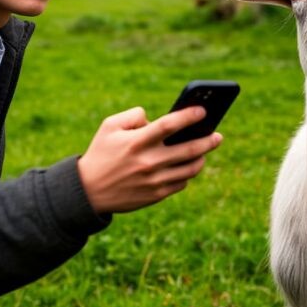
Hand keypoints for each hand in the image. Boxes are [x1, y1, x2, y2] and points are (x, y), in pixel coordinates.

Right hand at [77, 106, 221, 213]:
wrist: (88, 191)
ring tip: (205, 150)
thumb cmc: (101, 153)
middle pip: (189, 149)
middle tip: (218, 135)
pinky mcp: (156, 195)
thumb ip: (134, 115)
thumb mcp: (109, 127)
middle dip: (209, 140)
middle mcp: (148, 161)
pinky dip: (187, 173)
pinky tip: (187, 165)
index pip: (169, 125)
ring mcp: (154, 180)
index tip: (204, 110)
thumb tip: (157, 118)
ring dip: (202, 158)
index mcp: (137, 142)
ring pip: (191, 168)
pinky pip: (181, 182)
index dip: (189, 116)